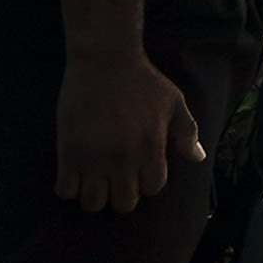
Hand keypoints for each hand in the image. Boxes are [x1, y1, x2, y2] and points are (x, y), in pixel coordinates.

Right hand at [57, 44, 202, 211]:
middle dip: (121, 193)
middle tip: (114, 177)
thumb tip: (198, 158)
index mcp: (151, 149)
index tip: (137, 169)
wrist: (104, 59)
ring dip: (94, 195)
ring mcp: (94, 158)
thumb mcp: (173, 102)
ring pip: (93, 203)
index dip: (145, 181)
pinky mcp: (68, 152)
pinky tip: (73, 171)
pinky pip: (65, 190)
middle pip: (124, 203)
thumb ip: (187, 132)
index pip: (152, 188)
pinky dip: (68, 187)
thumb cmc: (142, 80)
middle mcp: (124, 159)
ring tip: (92, 178)